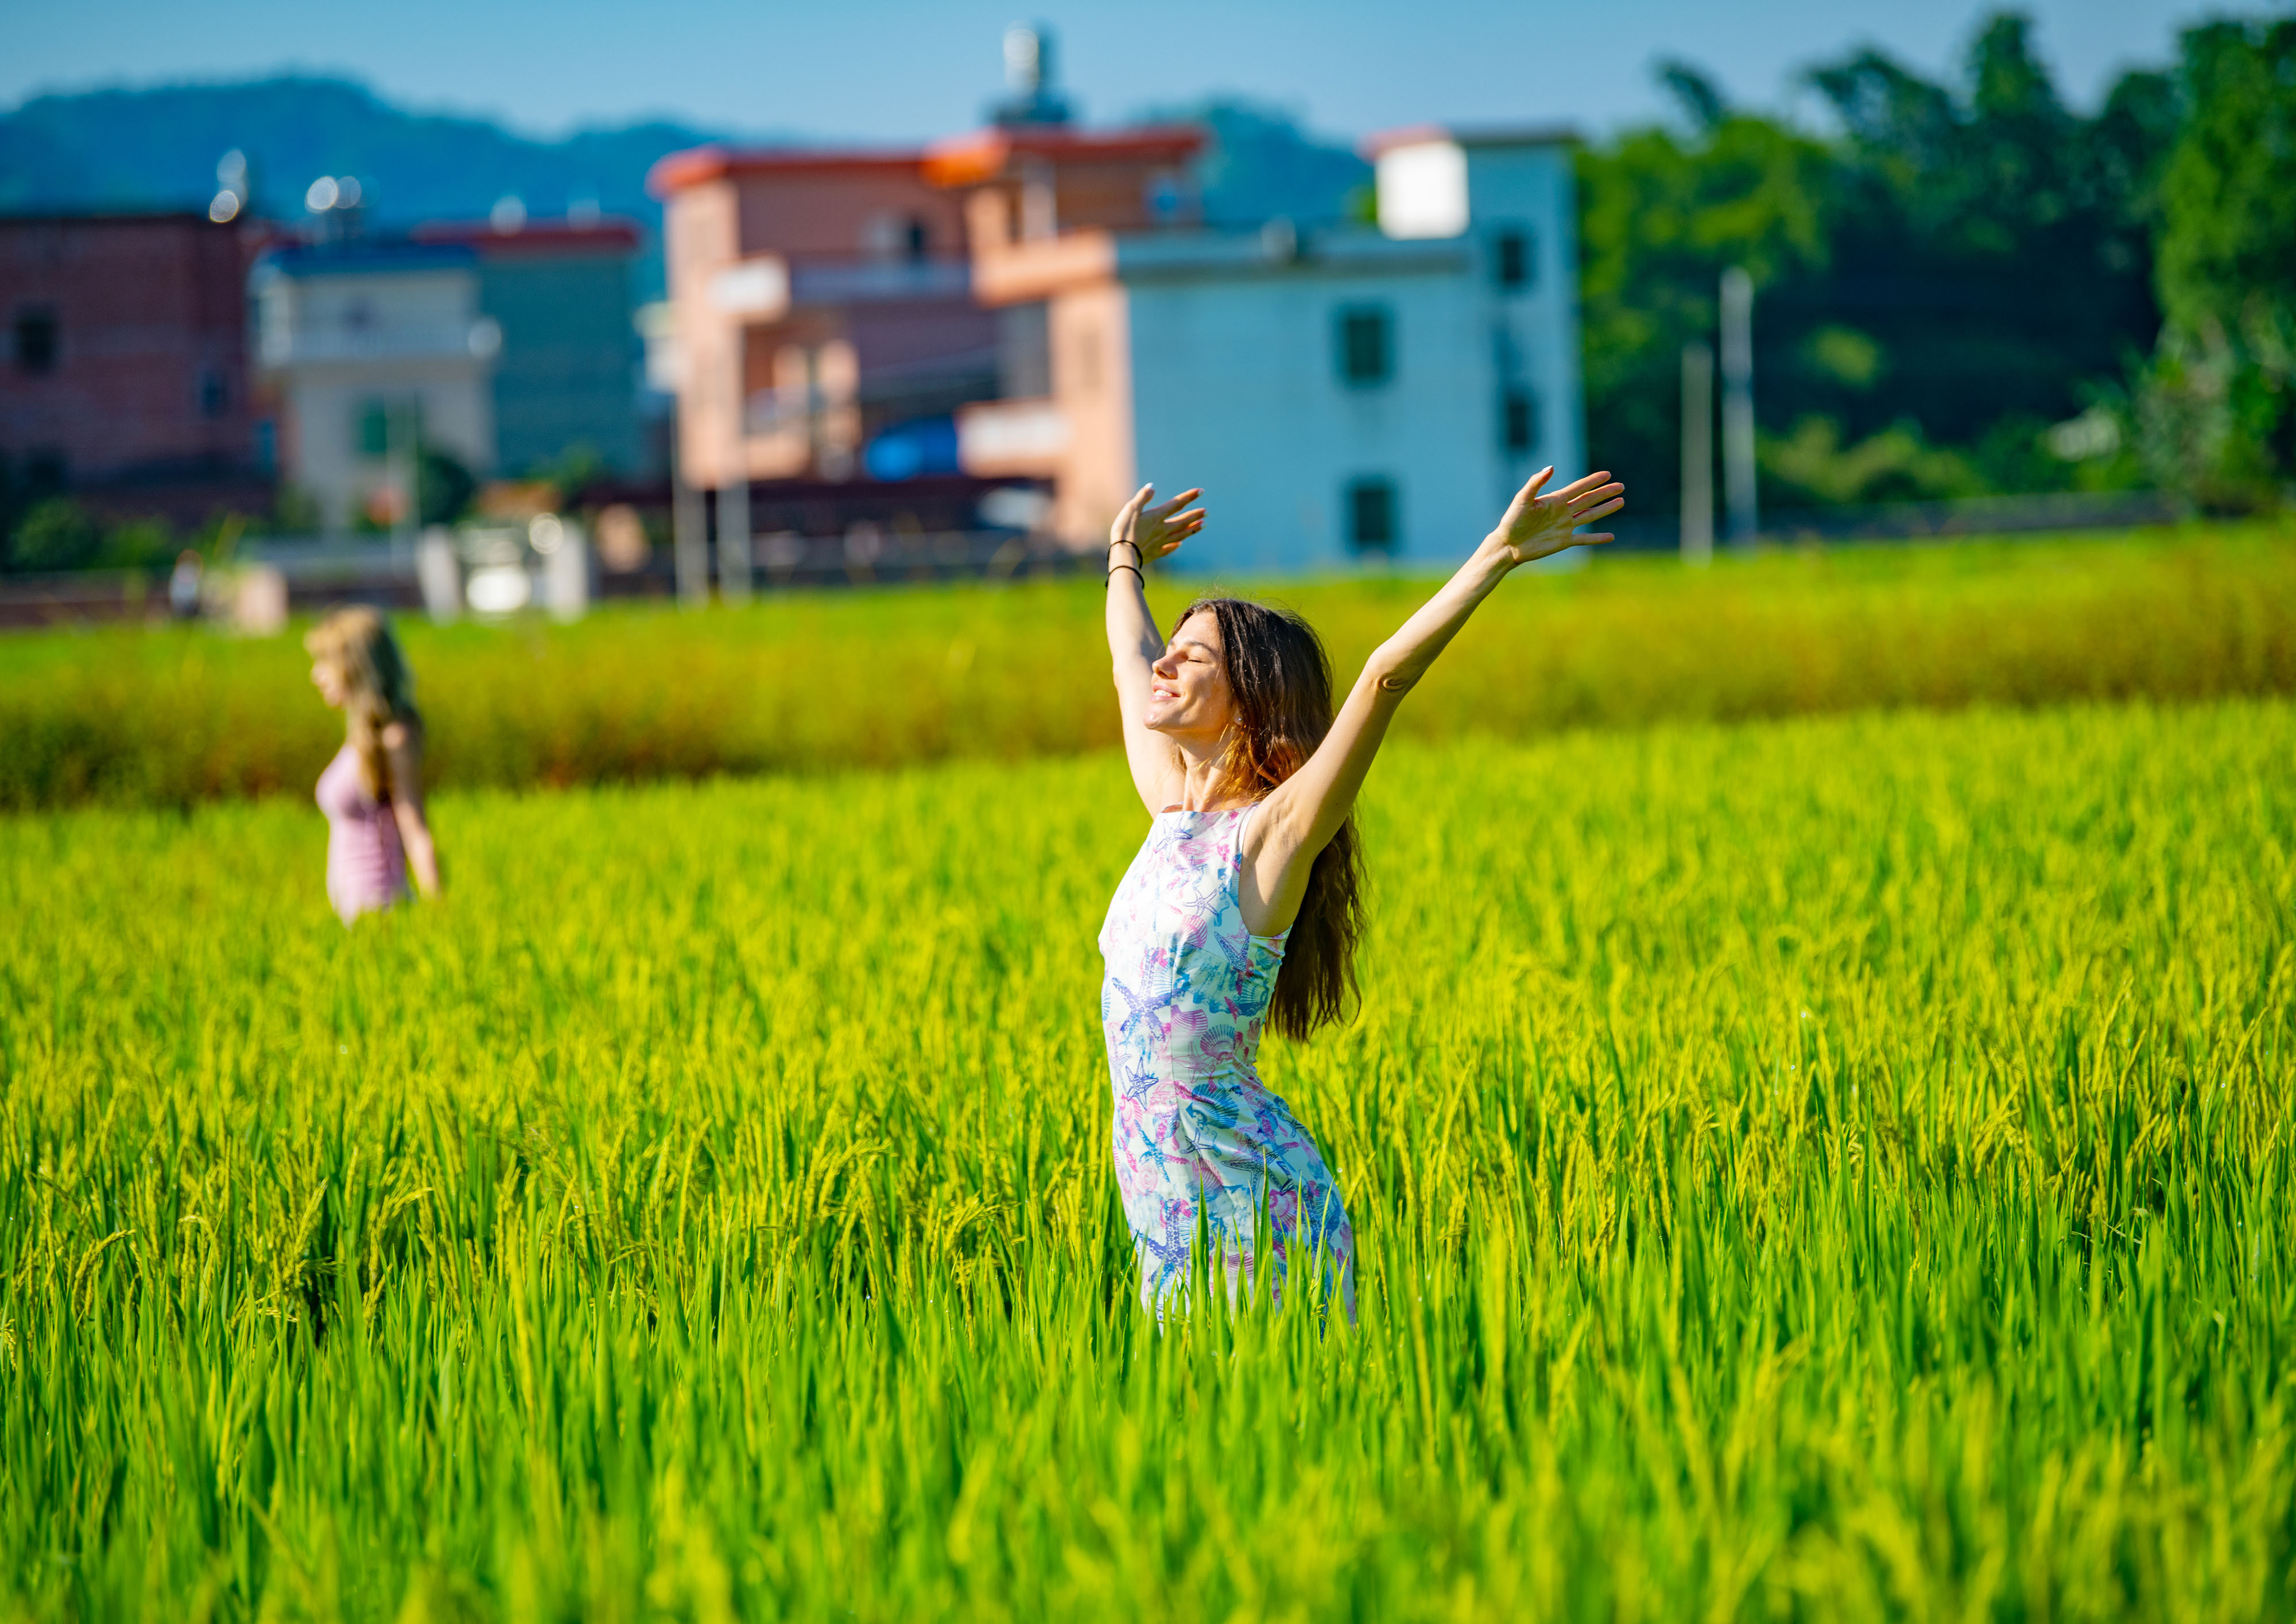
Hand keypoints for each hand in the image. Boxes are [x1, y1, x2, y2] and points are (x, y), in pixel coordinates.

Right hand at [1110, 483, 1204, 565]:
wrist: (1123, 555)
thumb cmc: (1124, 530)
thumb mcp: (1131, 509)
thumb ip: (1142, 497)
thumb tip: (1152, 486)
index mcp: (1157, 517)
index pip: (1176, 504)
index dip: (1189, 497)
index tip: (1201, 491)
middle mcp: (1162, 529)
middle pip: (1182, 521)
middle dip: (1195, 515)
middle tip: (1206, 512)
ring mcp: (1160, 542)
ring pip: (1180, 534)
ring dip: (1192, 529)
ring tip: (1203, 525)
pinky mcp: (1154, 553)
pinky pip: (1168, 549)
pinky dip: (1175, 545)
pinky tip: (1180, 544)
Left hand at [1482, 467, 1624, 566]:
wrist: (1508, 545)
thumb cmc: (1511, 520)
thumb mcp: (1522, 499)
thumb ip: (1536, 483)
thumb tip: (1551, 467)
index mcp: (1555, 500)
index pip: (1579, 488)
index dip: (1593, 481)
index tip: (1607, 474)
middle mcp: (1563, 512)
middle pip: (1589, 500)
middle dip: (1605, 493)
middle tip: (1621, 486)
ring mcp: (1564, 527)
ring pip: (1590, 516)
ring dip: (1605, 510)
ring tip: (1620, 502)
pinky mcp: (1563, 541)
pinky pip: (1584, 539)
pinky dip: (1597, 538)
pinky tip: (1611, 537)